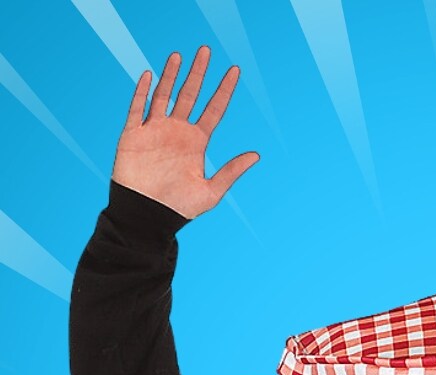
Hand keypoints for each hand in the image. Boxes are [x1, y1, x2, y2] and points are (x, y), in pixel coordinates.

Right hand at [112, 46, 257, 218]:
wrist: (148, 216)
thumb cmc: (180, 208)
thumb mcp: (211, 191)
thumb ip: (232, 171)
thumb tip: (256, 155)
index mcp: (197, 143)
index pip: (214, 110)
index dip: (224, 90)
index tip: (234, 70)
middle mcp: (178, 132)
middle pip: (190, 95)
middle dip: (198, 73)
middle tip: (206, 50)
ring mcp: (155, 130)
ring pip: (164, 95)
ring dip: (171, 75)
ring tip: (179, 55)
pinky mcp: (133, 135)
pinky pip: (137, 108)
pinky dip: (143, 92)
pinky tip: (150, 75)